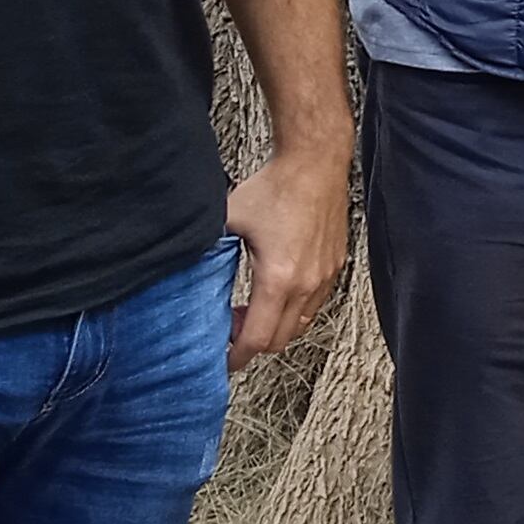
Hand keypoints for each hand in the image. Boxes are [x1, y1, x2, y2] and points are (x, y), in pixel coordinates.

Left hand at [222, 145, 349, 371]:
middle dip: (255, 342)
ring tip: (255, 310)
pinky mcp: (335, 266)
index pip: (258, 339)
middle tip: (233, 329)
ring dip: (277, 327)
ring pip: (301, 325)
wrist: (315, 163)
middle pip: (281, 340)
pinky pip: (315, 305)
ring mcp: (324, 277)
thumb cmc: (276, 187)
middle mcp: (306, 284)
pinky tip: (278, 291)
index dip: (238, 356)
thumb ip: (210, 251)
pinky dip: (296, 310)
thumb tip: (188, 268)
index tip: (225, 360)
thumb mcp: (230, 220)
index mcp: (278, 279)